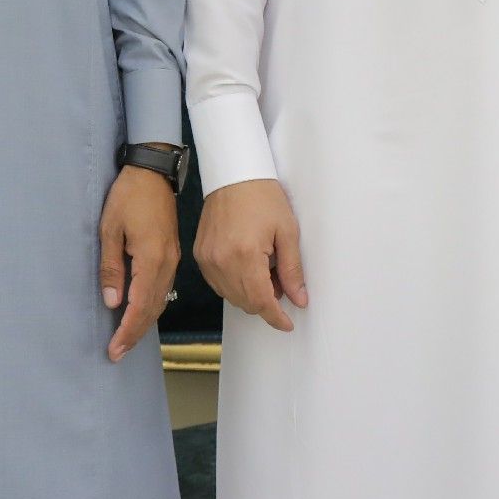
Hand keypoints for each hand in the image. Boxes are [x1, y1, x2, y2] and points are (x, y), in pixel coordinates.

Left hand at [98, 164, 180, 360]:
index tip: (114, 349)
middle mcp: (166, 264)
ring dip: (143, 323)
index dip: (127, 330)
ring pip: (160, 301)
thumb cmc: (128, 197)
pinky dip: (151, 307)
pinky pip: (162, 289)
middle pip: (152, 309)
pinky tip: (140, 312)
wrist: (152, 173)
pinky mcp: (170, 255)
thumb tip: (113, 302)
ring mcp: (171, 260)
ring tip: (126, 339)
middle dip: (134, 334)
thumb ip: (111, 267)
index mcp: (152, 259)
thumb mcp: (109, 229)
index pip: (140, 305)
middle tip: (117, 353)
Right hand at [195, 178, 307, 332]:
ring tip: (265, 271)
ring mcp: (207, 258)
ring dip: (249, 295)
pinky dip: (234, 285)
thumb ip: (292, 270)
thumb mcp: (287, 232)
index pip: (261, 301)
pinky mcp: (200, 254)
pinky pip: (217, 283)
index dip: (276, 317)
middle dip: (266, 303)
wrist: (233, 174)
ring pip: (230, 295)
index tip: (287, 323)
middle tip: (281, 284)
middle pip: (244, 302)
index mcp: (244, 255)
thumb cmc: (262, 197)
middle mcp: (220, 260)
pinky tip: (247, 268)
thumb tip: (299, 299)